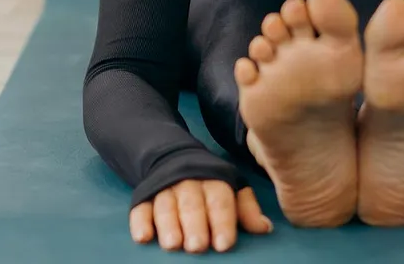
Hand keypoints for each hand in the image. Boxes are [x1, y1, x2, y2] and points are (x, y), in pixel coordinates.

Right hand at [130, 180, 272, 252]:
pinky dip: (140, 222)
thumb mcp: (232, 188)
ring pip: (166, 206)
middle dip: (195, 225)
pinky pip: (140, 208)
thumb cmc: (209, 184)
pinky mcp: (143, 195)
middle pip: (192, 204)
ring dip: (168, 225)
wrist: (172, 156)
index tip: (224, 244)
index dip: (222, 222)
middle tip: (197, 246)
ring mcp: (164, 188)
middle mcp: (188, 182)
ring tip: (173, 245)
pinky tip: (143, 237)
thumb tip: (264, 228)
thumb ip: (246, 208)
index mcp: (213, 180)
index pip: (219, 200)